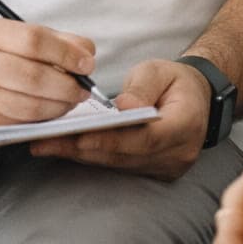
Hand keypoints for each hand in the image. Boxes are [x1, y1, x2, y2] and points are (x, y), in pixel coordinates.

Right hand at [0, 18, 94, 126]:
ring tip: (69, 100)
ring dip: (59, 106)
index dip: (66, 53)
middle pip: (33, 76)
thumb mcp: (19, 38)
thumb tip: (87, 53)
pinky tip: (49, 111)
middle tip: (83, 89)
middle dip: (67, 86)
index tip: (87, 64)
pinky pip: (20, 124)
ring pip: (29, 106)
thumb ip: (58, 41)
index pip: (34, 40)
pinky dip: (42, 120)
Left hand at [28, 58, 211, 178]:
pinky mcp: (153, 172)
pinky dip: (92, 157)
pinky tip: (65, 149)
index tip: (78, 136)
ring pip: (118, 164)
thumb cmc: (175, 81)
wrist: (197, 99)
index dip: (110, 140)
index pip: (145, 138)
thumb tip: (121, 107)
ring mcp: (167, 168)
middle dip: (83, 149)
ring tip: (45, 145)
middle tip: (45, 141)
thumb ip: (142, 88)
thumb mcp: (160, 71)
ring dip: (81, 155)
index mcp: (187, 125)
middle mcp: (178, 154)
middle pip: (125, 155)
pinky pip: (118, 166)